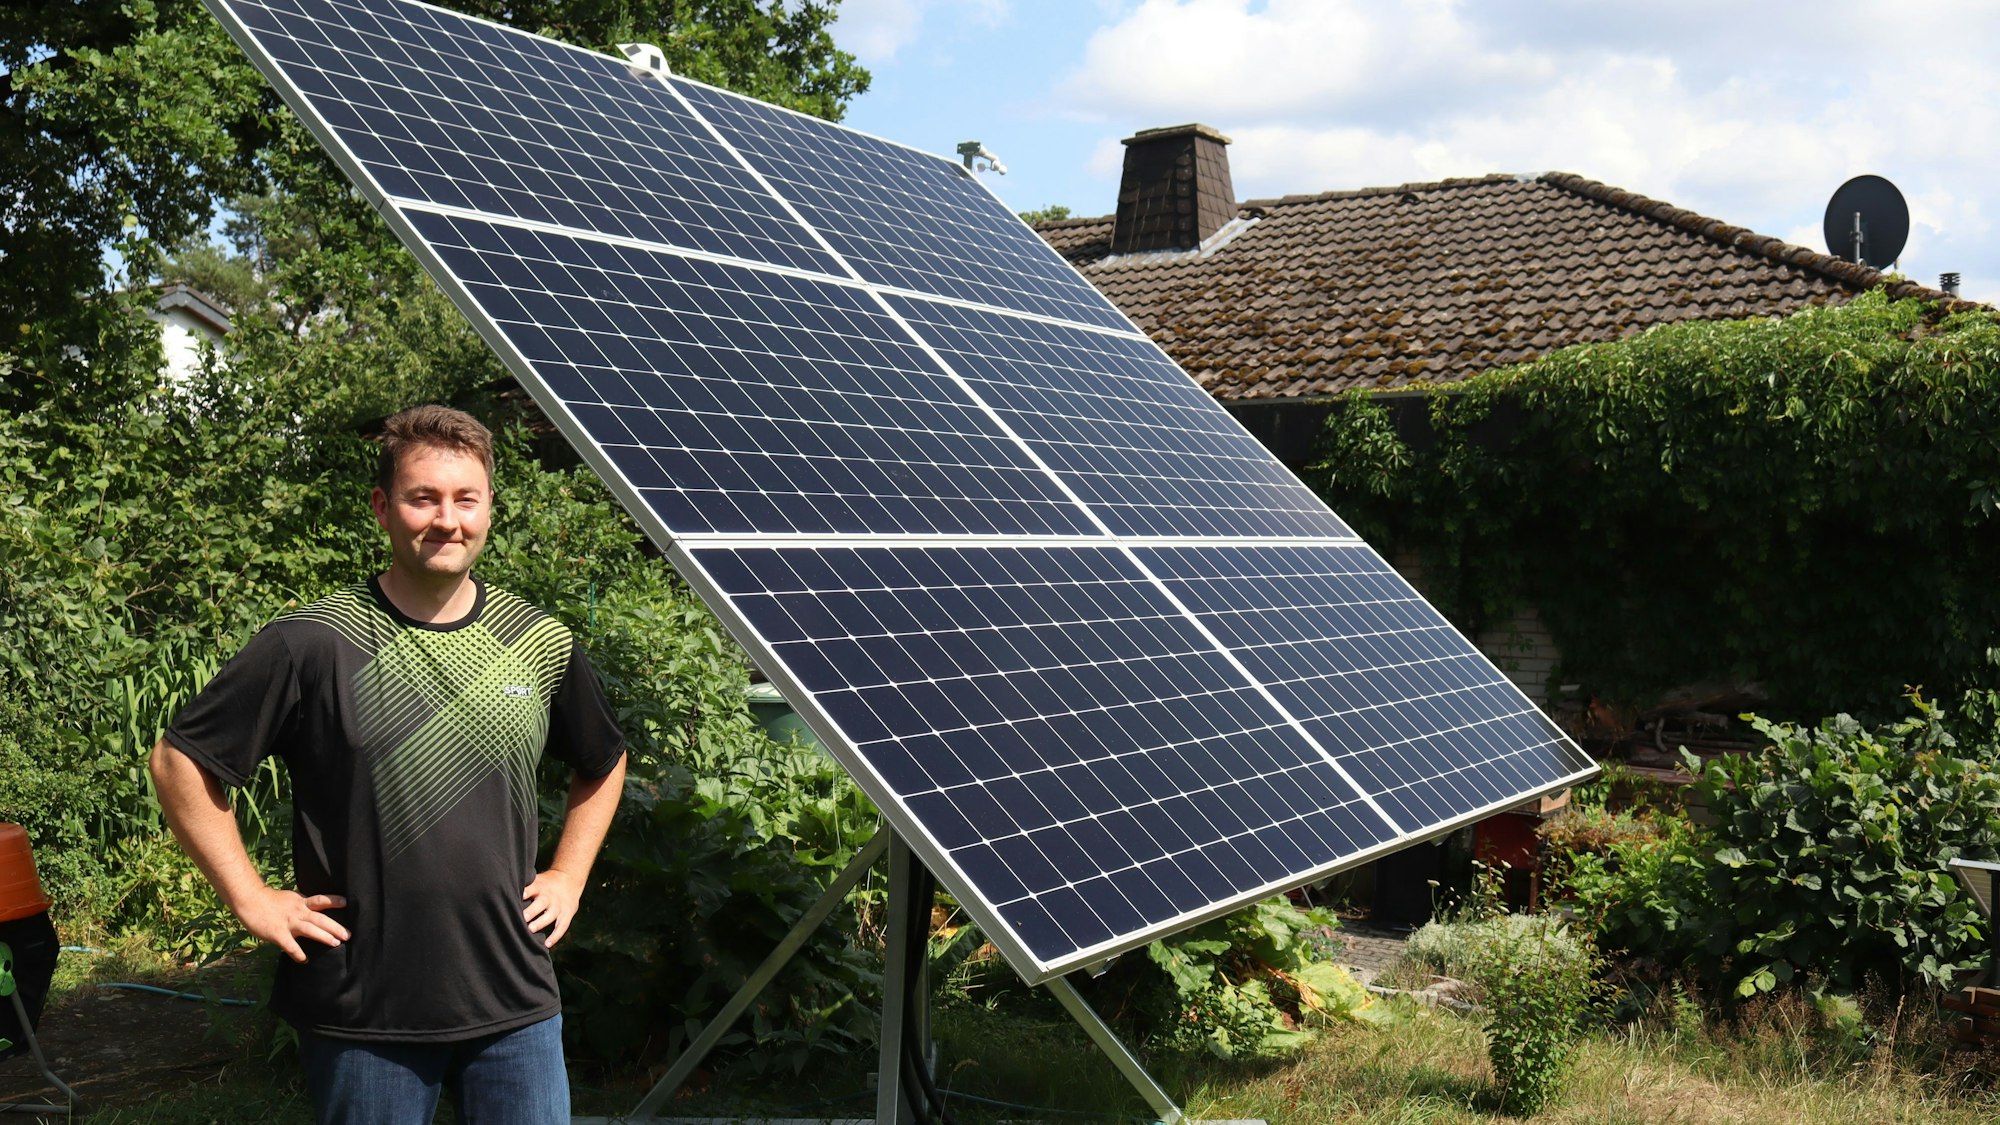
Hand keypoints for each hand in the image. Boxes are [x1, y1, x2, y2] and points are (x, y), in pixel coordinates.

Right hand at [232, 886, 349, 963]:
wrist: (250, 900)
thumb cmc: (269, 900)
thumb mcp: (290, 898)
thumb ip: (302, 904)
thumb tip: (313, 908)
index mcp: (301, 902)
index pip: (320, 900)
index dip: (333, 901)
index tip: (346, 903)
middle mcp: (298, 912)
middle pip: (320, 918)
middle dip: (335, 927)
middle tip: (348, 934)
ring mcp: (288, 923)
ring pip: (310, 929)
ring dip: (324, 936)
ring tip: (336, 943)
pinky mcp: (278, 933)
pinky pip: (290, 945)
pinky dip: (298, 953)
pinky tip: (304, 960)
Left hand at [522, 869, 585, 948]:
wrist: (570, 879)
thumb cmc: (546, 883)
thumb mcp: (537, 880)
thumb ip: (524, 888)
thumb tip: (502, 895)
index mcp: (540, 886)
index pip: (532, 888)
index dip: (526, 892)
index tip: (519, 897)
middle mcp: (549, 896)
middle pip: (541, 903)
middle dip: (532, 911)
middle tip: (523, 918)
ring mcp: (559, 906)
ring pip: (550, 915)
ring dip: (541, 923)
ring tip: (530, 929)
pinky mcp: (567, 914)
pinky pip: (562, 926)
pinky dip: (555, 936)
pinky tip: (547, 944)